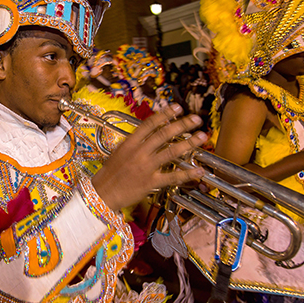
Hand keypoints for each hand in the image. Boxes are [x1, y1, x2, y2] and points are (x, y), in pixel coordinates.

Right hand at [91, 104, 206, 210]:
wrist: (102, 194)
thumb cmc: (109, 175)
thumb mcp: (119, 152)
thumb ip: (134, 143)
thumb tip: (148, 133)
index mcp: (130, 143)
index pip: (150, 124)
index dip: (165, 114)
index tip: (177, 108)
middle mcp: (139, 152)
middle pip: (164, 134)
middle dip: (182, 125)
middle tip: (196, 119)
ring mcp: (146, 167)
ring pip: (171, 152)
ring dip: (189, 143)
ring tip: (201, 136)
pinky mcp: (151, 182)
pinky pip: (172, 177)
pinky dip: (187, 174)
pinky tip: (199, 170)